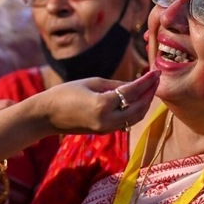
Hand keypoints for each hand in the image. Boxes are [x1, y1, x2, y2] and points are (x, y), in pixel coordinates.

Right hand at [39, 70, 160, 133]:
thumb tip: (135, 84)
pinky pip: (126, 122)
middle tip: (156, 80)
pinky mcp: (104, 132)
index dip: (146, 81)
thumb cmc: (65, 93)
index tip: (157, 72)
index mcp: (102, 105)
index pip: (132, 92)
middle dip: (149, 94)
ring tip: (150, 89)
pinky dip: (135, 111)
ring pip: (134, 118)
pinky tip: (138, 100)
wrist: (47, 116)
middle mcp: (107, 120)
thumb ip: (115, 84)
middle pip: (138, 108)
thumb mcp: (92, 83)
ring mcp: (106, 128)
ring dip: (145, 104)